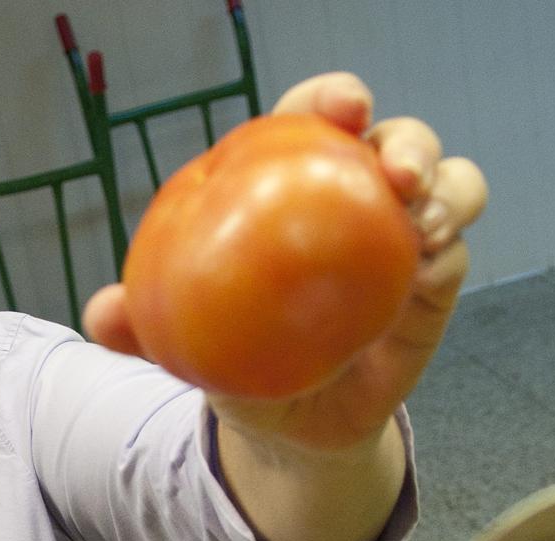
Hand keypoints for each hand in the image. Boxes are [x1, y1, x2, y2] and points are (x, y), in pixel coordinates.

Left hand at [84, 72, 487, 452]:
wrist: (285, 425)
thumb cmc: (232, 356)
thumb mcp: (180, 341)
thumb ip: (141, 325)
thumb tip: (100, 315)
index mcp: (289, 186)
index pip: (311, 123)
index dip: (329, 99)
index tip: (339, 106)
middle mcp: (353, 201)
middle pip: (393, 139)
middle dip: (405, 137)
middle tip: (394, 167)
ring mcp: (399, 240)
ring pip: (447, 183)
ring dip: (446, 186)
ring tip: (422, 217)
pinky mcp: (433, 286)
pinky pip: (455, 255)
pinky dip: (449, 248)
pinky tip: (428, 261)